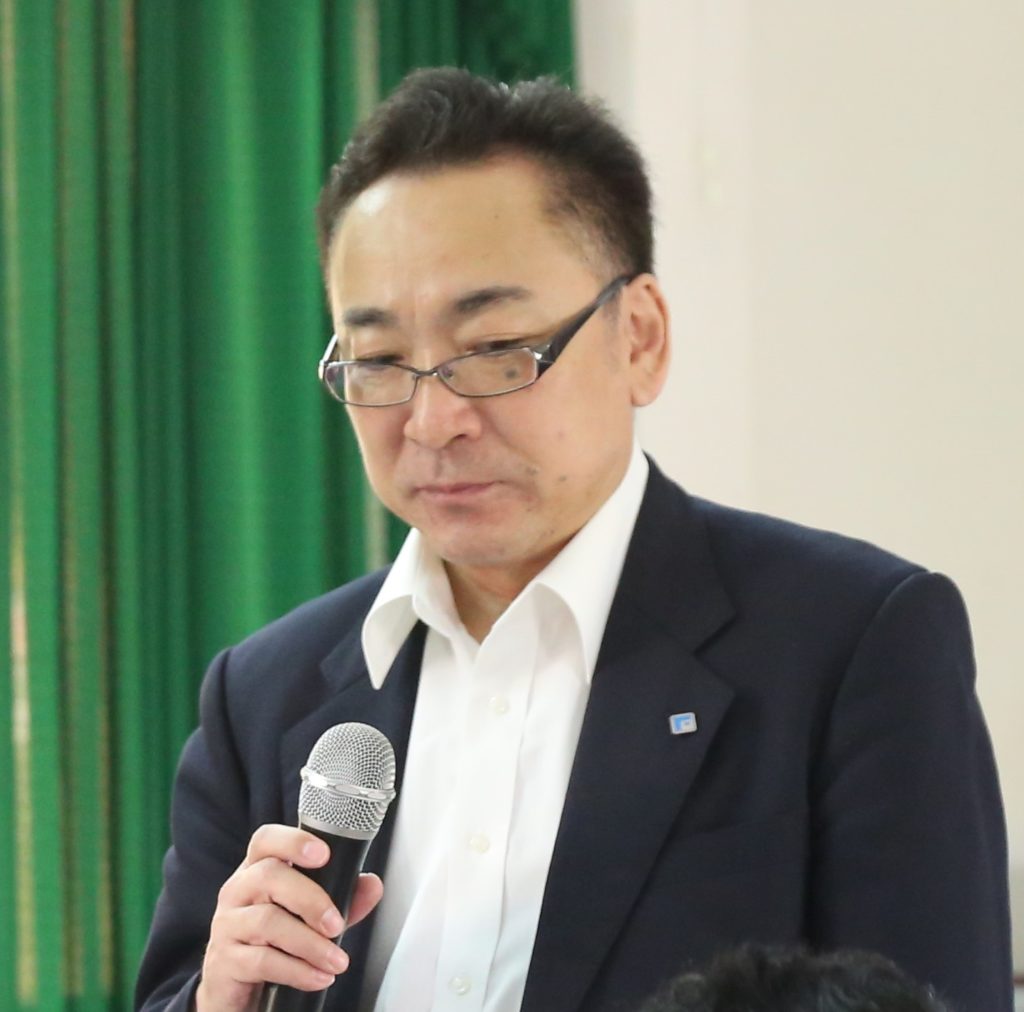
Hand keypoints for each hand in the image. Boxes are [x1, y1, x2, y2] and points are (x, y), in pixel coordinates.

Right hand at [194, 824, 383, 1011]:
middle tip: (337, 924)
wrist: (235, 987)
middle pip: (270, 876)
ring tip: (336, 960)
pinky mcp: (225, 961)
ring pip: (267, 922)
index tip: (323, 854)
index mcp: (257, 869)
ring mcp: (226, 925)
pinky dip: (298, 970)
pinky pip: (262, 961)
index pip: (266, 840)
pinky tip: (319, 977)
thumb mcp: (308, 915)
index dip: (293, 841)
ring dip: (310, 943)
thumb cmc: (275, 938)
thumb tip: (372, 885)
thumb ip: (342, 898)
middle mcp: (237, 890)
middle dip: (311, 899)